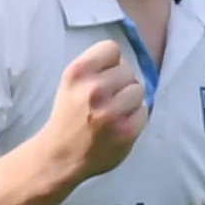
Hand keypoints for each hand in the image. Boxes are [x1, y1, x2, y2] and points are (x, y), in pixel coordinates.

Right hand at [40, 40, 147, 182]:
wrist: (61, 156)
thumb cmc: (70, 115)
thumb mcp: (72, 83)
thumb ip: (97, 67)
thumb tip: (126, 62)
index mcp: (77, 73)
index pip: (111, 48)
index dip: (110, 62)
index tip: (103, 76)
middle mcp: (94, 90)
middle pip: (128, 70)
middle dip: (121, 83)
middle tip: (107, 99)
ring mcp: (111, 112)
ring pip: (139, 90)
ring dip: (130, 100)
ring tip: (114, 112)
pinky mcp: (126, 131)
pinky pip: (144, 111)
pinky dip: (135, 117)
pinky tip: (119, 125)